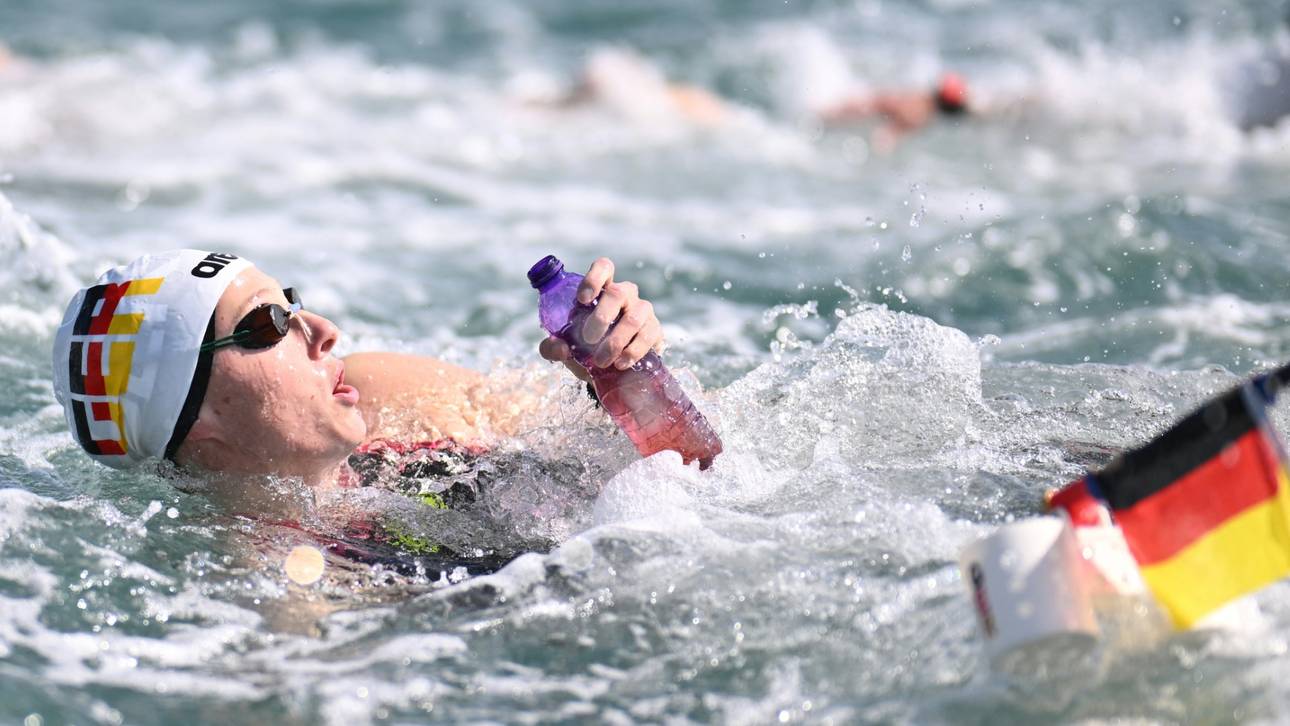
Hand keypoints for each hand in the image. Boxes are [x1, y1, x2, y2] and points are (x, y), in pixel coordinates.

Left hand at [538, 257, 662, 380]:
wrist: (612, 371)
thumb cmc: (587, 349)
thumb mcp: (566, 347)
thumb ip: (552, 347)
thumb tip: (561, 348)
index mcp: (602, 290)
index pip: (604, 268)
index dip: (594, 278)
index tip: (582, 300)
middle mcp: (625, 295)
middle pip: (618, 293)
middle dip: (602, 317)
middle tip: (588, 339)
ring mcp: (642, 311)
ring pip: (633, 318)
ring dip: (616, 341)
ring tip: (602, 361)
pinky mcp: (655, 330)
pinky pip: (647, 336)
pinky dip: (632, 351)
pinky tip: (620, 363)